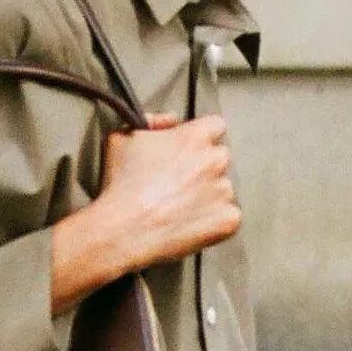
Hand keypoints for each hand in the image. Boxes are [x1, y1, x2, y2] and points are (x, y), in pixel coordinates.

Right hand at [94, 111, 240, 270]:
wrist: (124, 229)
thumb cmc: (121, 184)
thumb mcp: (123, 137)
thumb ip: (152, 121)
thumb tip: (171, 121)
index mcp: (195, 136)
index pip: (215, 126)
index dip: (202, 138)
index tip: (190, 149)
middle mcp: (215, 160)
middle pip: (220, 158)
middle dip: (204, 168)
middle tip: (180, 183)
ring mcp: (224, 191)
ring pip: (224, 189)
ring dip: (210, 195)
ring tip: (181, 207)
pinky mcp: (228, 219)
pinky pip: (230, 217)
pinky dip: (216, 222)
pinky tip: (192, 224)